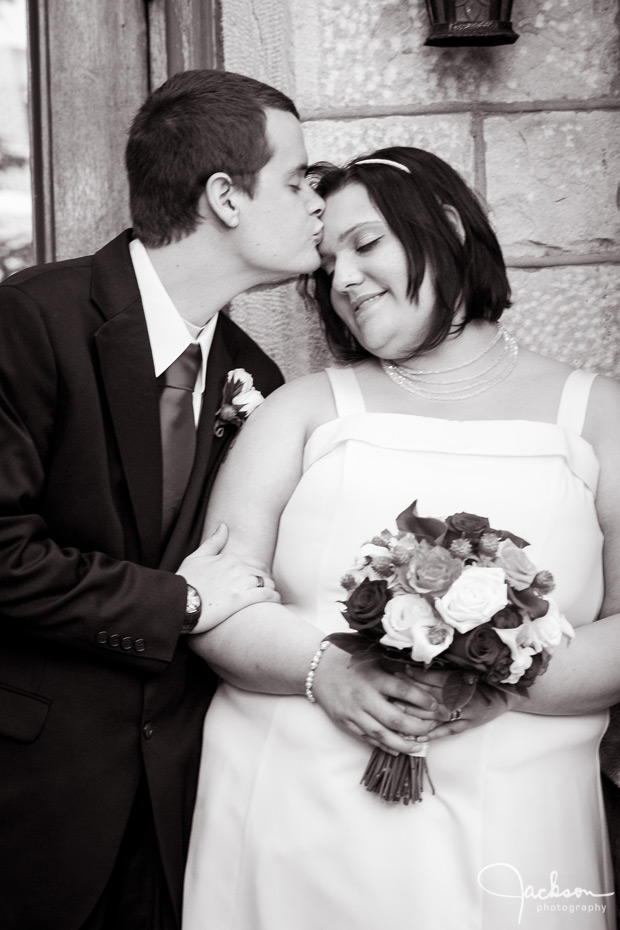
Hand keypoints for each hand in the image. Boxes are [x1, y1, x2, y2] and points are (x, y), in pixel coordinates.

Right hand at [177, 524, 279, 632]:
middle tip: (267, 589)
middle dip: (267, 580)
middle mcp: (237, 568)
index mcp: (228, 558)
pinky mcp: (242, 598)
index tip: (260, 578)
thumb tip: (223, 526)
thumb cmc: (185, 581)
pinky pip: (267, 595)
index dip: (259, 571)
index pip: (254, 562)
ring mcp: (240, 582)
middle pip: (263, 572)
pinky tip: (275, 600)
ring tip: (271, 596)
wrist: (178, 602)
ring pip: (267, 582)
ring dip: (271, 589)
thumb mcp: (195, 557)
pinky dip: (274, 597)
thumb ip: (213, 542)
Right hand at [311, 645, 445, 755]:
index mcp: (373, 677)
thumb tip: (425, 672)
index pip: (403, 690)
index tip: (437, 707)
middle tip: (434, 729)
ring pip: (381, 734)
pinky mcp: (345, 722)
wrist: (318, 668)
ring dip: (403, 744)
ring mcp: (353, 712)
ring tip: (420, 747)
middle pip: (395, 718)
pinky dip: (383, 746)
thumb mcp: (374, 656)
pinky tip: (398, 750)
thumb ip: (395, 665)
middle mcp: (363, 696)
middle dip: (418, 727)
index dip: (423, 700)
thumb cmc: (350, 659)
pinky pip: (366, 738)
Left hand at [397, 666, 515, 741]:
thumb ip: (443, 669)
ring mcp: (463, 711)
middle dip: (408, 696)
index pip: (431, 677)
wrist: (506, 693)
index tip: (396, 672)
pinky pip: (447, 731)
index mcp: (458, 678)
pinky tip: (416, 737)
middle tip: (389, 695)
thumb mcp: (464, 669)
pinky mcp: (467, 724)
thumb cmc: (483, 679)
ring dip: (414, 715)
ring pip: (434, 715)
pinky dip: (431, 734)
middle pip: (429, 696)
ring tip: (395, 714)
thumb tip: (415, 665)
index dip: (413, 675)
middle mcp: (459, 694)